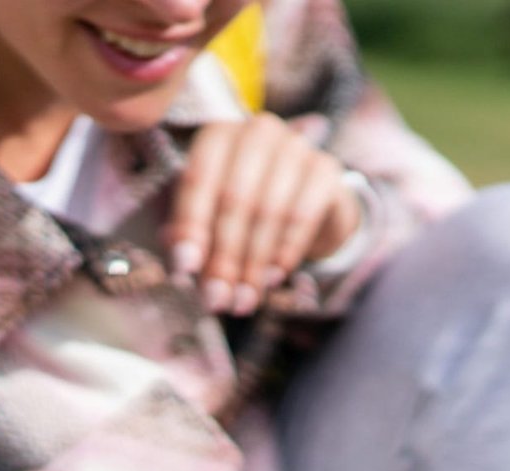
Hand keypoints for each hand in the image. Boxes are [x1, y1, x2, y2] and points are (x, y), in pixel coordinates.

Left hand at [165, 114, 362, 315]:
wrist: (313, 203)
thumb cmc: (251, 210)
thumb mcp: (216, 219)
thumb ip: (194, 237)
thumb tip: (183, 267)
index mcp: (218, 136)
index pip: (198, 180)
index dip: (190, 228)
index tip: (185, 269)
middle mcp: (257, 131)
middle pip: (234, 199)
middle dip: (224, 256)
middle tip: (218, 298)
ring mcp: (295, 146)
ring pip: (268, 211)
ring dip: (254, 263)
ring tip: (245, 299)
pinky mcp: (326, 169)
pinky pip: (302, 215)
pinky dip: (285, 251)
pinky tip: (274, 277)